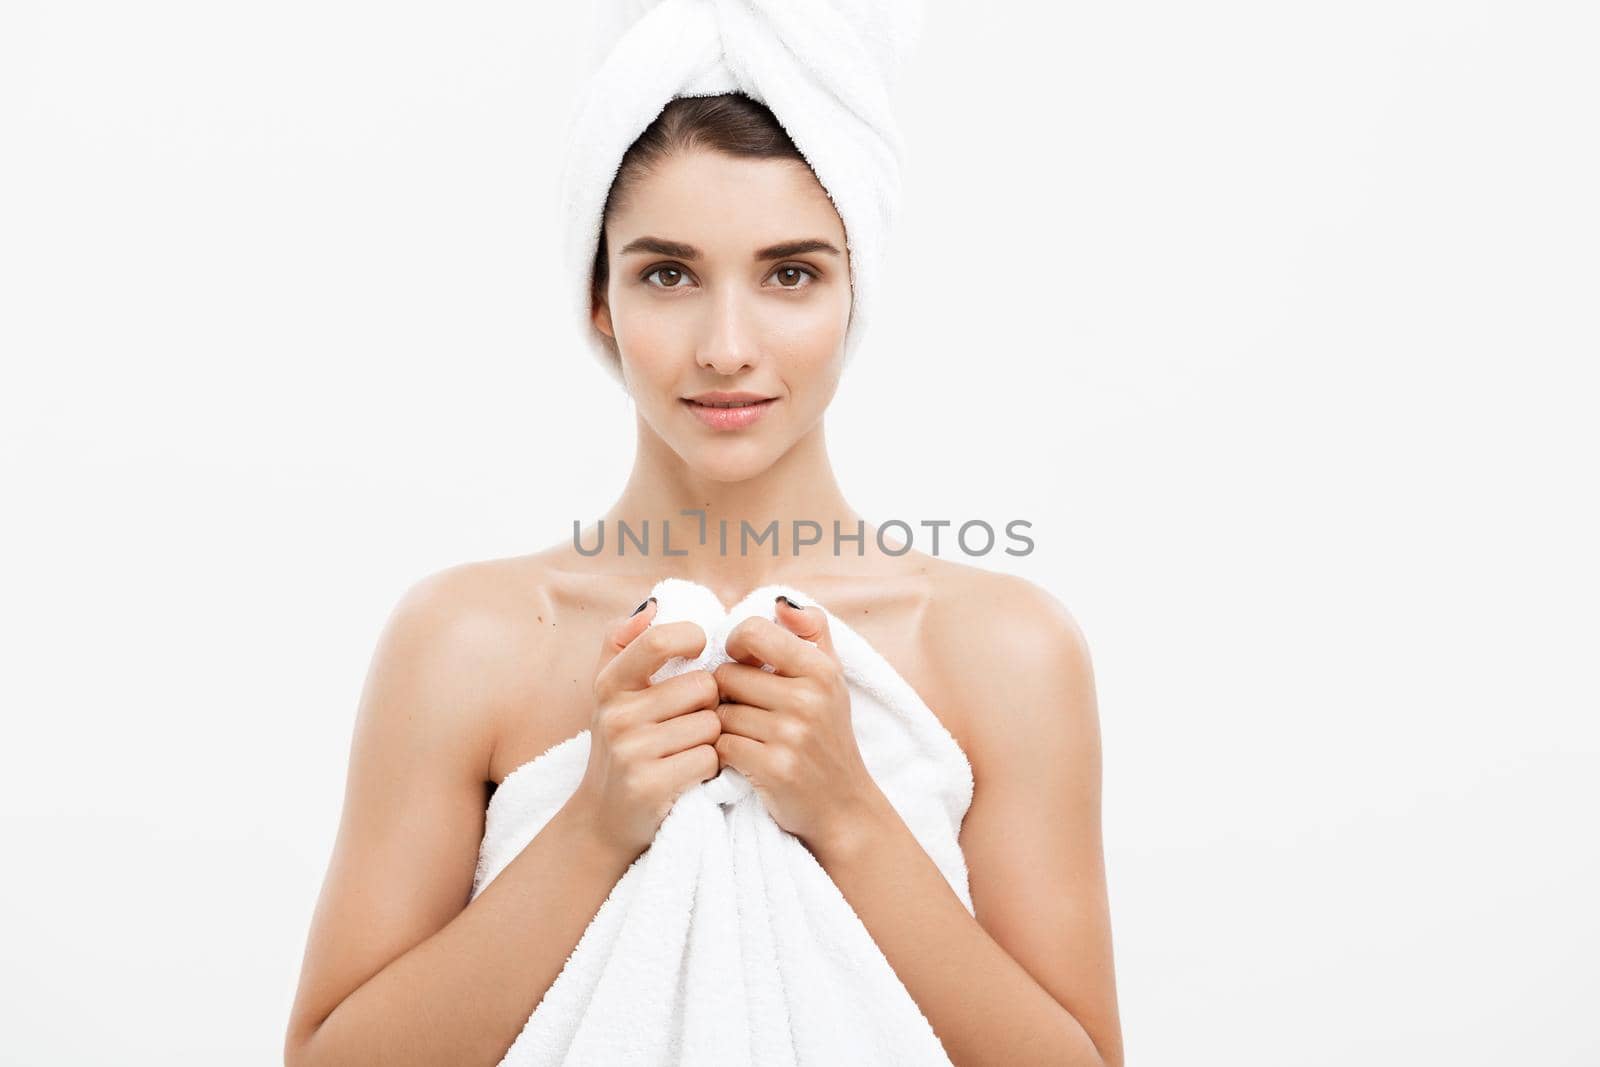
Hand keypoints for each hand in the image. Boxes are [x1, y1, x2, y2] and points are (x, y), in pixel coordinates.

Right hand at [569, 597, 722, 859]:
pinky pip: (709, 758)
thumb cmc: (622, 745)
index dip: (692, 638)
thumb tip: (655, 603)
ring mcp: (632, 751)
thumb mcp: (611, 693)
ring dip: (712, 738)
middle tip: (692, 720)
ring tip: (688, 749)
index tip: (700, 650)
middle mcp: (616, 715)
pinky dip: (710, 767)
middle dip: (710, 703)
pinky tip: (691, 773)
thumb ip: (626, 643)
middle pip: (702, 686)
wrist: (602, 819)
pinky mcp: (650, 785)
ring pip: (711, 724)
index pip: (658, 640)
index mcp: (609, 684)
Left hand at [712, 596, 886, 853]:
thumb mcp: (832, 677)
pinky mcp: (773, 768)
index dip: (734, 645)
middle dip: (727, 693)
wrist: (843, 805)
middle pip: (726, 676)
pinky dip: (723, 753)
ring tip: (746, 735)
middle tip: (745, 709)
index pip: (751, 632)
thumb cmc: (828, 735)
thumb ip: (812, 631)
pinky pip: (721, 746)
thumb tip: (780, 601)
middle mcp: (808, 698)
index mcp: (820, 670)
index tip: (740, 662)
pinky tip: (741, 758)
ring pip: (720, 712)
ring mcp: (791, 734)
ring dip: (723, 726)